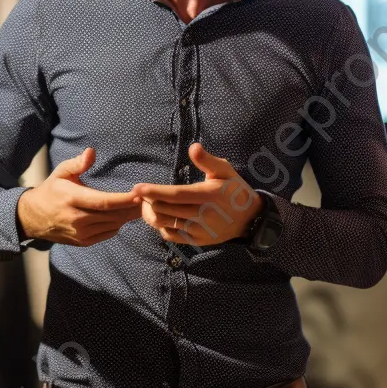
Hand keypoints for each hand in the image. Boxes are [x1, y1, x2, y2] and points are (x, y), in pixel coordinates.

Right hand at [17, 147, 141, 246]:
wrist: (33, 218)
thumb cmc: (51, 190)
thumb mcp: (61, 172)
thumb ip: (77, 163)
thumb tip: (91, 152)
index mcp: (72, 199)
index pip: (104, 202)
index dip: (124, 200)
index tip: (140, 194)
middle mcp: (77, 219)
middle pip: (112, 215)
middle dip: (132, 208)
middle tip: (148, 200)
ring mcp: (80, 233)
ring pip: (112, 225)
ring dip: (127, 217)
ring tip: (141, 207)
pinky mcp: (83, 242)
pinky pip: (107, 234)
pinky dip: (117, 225)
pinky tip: (123, 216)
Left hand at [134, 142, 261, 246]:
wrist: (249, 219)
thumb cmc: (234, 190)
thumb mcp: (225, 171)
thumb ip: (207, 160)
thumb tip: (193, 147)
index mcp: (209, 196)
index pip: (176, 195)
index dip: (155, 191)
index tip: (138, 187)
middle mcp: (203, 215)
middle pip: (165, 210)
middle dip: (148, 201)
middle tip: (141, 192)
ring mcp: (199, 230)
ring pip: (164, 224)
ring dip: (150, 213)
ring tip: (146, 203)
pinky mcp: (196, 241)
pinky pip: (170, 236)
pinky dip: (160, 226)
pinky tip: (161, 215)